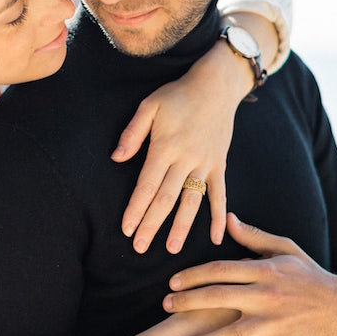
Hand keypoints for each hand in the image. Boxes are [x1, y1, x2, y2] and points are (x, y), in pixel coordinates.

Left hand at [113, 40, 253, 253]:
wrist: (216, 85)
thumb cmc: (177, 94)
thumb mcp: (149, 105)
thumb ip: (132, 133)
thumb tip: (116, 158)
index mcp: (165, 147)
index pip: (147, 185)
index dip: (136, 209)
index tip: (126, 229)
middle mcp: (186, 159)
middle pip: (166, 199)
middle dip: (151, 225)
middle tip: (139, 248)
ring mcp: (205, 164)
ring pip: (191, 202)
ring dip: (181, 227)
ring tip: (170, 249)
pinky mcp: (219, 165)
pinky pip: (220, 195)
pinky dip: (218, 217)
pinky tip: (216, 238)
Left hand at [162, 214, 336, 335]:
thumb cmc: (308, 275)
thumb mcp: (285, 249)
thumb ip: (253, 236)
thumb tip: (227, 218)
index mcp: (264, 270)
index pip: (221, 269)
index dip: (193, 275)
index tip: (173, 281)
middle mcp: (266, 296)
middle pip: (218, 298)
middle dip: (188, 302)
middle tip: (165, 306)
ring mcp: (272, 323)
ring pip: (230, 335)